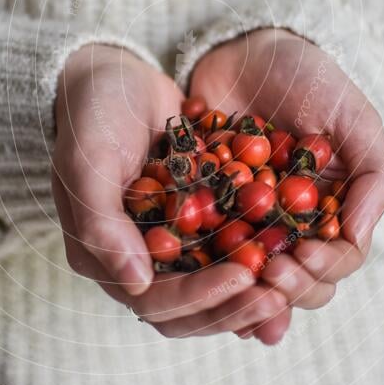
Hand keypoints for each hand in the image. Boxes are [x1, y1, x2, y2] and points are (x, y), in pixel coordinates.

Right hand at [52, 44, 289, 340]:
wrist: (112, 75)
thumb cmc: (92, 119)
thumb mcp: (88, 166)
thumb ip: (103, 226)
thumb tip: (138, 285)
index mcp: (104, 258)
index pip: (156, 302)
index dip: (200, 297)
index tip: (243, 277)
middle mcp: (138, 259)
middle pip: (191, 308)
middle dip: (235, 306)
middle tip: (281, 294)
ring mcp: (171, 239)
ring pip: (215, 284)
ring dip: (253, 291)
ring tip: (296, 277)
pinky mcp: (197, 217)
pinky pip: (231, 246)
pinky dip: (259, 254)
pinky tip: (296, 251)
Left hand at [190, 28, 383, 328]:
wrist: (244, 49)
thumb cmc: (307, 78)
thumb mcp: (353, 118)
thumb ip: (373, 177)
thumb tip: (357, 238)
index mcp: (332, 209)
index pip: (339, 258)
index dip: (324, 266)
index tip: (302, 253)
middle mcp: (292, 224)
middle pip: (298, 280)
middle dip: (287, 285)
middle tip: (267, 271)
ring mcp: (248, 221)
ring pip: (251, 277)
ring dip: (246, 291)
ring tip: (234, 285)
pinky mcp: (206, 210)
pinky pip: (204, 250)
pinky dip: (202, 270)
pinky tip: (195, 277)